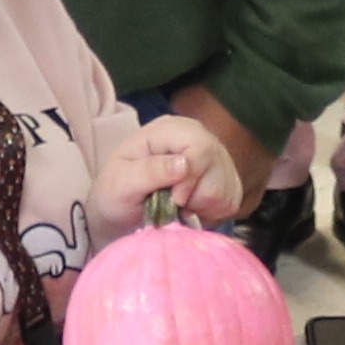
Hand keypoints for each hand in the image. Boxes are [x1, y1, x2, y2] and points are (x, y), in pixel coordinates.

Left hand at [97, 106, 256, 232]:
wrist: (121, 214)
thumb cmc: (115, 194)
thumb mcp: (120, 183)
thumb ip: (149, 171)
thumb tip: (184, 164)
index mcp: (171, 129)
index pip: (200, 147)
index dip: (191, 177)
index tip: (174, 199)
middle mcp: (199, 137)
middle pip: (216, 170)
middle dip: (193, 197)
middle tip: (169, 204)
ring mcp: (216, 159)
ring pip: (225, 192)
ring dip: (199, 209)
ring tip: (176, 207)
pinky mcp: (226, 182)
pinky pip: (229, 204)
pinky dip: (208, 215)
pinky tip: (189, 210)